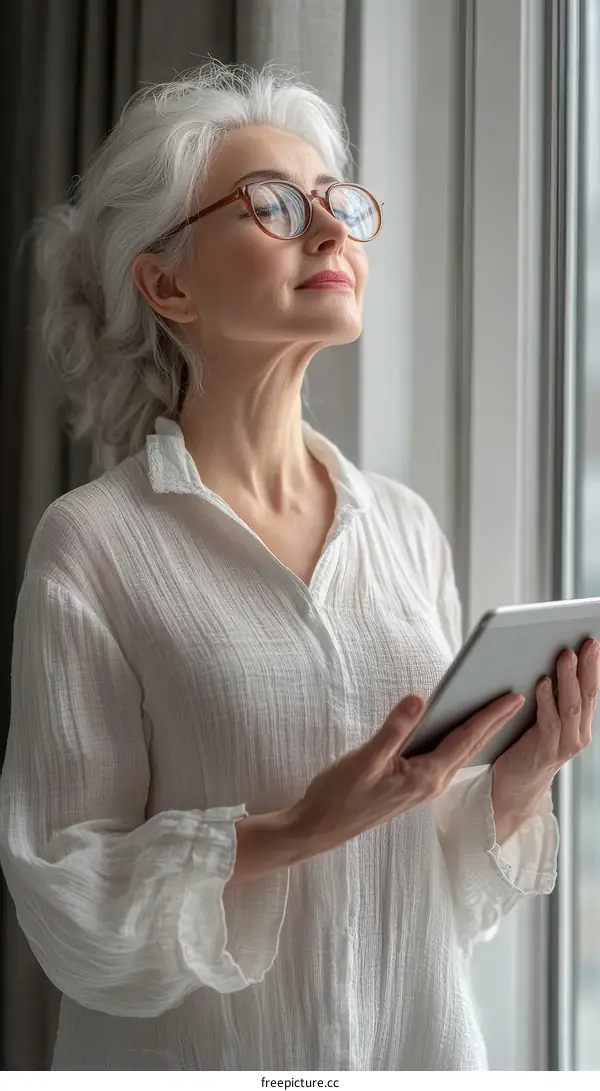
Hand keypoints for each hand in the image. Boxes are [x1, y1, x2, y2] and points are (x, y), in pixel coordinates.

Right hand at [289, 689, 524, 854]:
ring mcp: (422, 788)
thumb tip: (420, 699)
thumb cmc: (339, 796)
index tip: (512, 697)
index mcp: (425, 777)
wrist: (321, 828)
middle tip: (516, 698)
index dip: (490, 716)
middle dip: (493, 722)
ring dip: (477, 732)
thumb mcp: (365, 759)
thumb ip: (394, 729)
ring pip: (457, 754)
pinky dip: (455, 741)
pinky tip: (454, 729)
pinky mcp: (411, 787)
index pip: (465, 739)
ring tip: (492, 710)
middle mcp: (431, 784)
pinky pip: (443, 759)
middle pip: (469, 747)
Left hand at [491, 639, 599, 824]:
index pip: (593, 689)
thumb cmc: (527, 745)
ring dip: (569, 678)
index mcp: (582, 724)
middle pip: (587, 694)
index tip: (594, 640)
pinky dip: (546, 699)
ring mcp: (565, 744)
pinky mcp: (545, 750)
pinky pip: (549, 721)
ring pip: (571, 705)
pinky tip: (542, 682)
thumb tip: (554, 660)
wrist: (515, 785)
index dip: (595, 665)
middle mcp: (579, 734)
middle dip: (589, 665)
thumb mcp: (548, 719)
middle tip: (587, 641)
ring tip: (566, 655)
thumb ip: (554, 698)